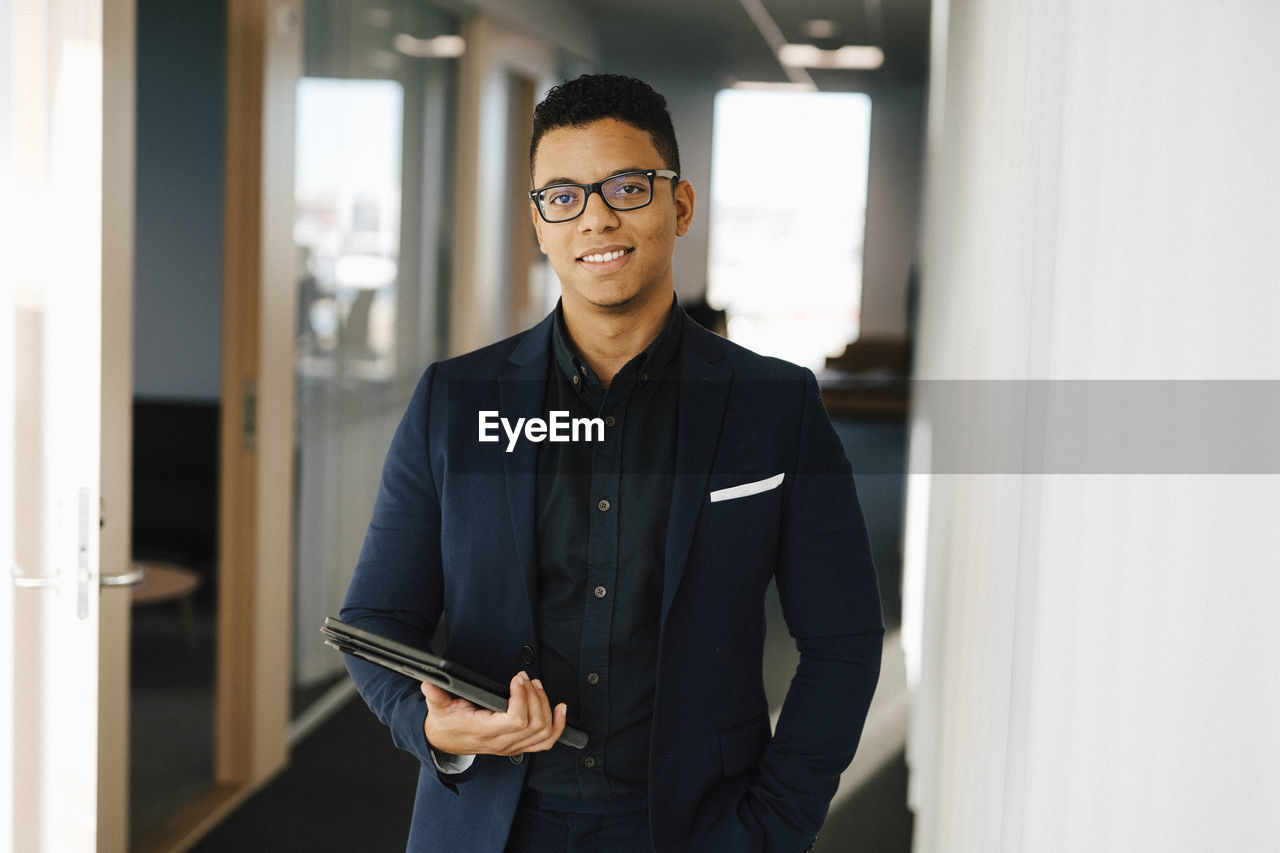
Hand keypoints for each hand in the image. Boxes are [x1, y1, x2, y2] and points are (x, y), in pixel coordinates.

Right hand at [421, 670, 567, 756]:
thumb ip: (436, 695)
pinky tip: (560, 710)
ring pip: (544, 732)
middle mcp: (502, 742)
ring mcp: (512, 747)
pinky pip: (546, 741)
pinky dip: (558, 726)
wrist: (445, 743)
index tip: (517, 679)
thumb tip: (430, 683)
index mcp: (485, 732)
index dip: (522, 697)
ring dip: (545, 706)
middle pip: (535, 723)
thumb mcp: (438, 708)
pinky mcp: (518, 746)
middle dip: (534, 696)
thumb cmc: (446, 725)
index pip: (516, 720)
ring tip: (537, 687)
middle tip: (525, 679)